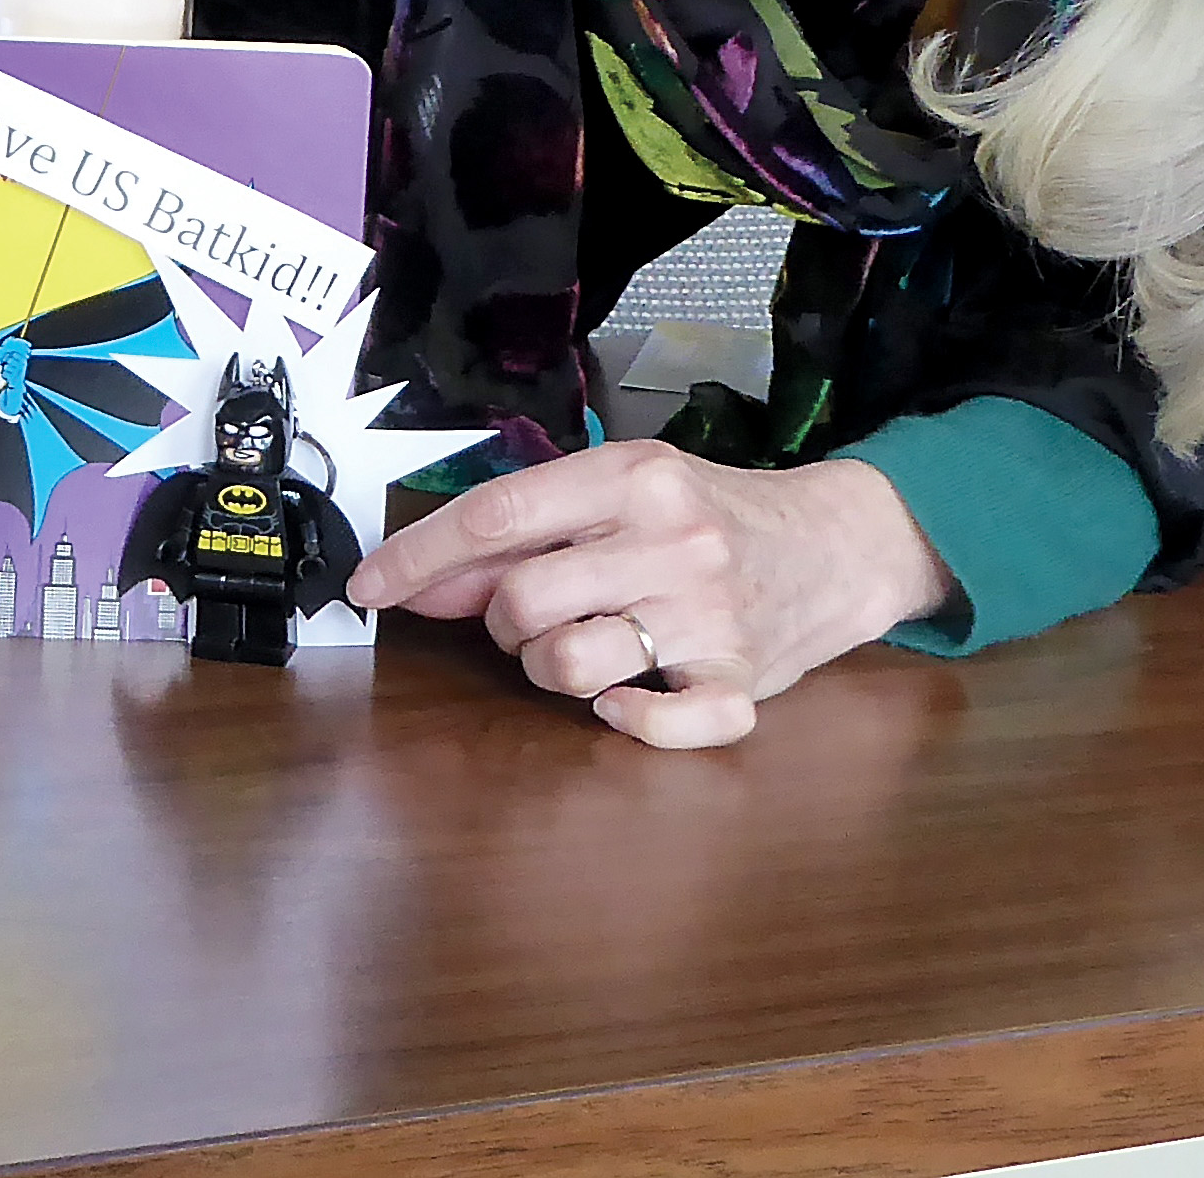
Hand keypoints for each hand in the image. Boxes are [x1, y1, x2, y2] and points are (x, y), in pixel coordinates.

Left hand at [346, 442, 953, 748]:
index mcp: (634, 477)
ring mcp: (710, 616)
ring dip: (549, 669)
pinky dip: (624, 720)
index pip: (496, 516)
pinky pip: (649, 725)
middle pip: (519, 600)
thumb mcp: (622, 493)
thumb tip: (422, 580)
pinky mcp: (742, 684)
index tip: (368, 586)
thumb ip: (528, 531)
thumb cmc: (711, 514)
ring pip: (566, 666)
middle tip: (532, 612)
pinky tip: (631, 692)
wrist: (835, 541)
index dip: (416, 558)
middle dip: (501, 620)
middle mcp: (673, 540)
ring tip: (583, 644)